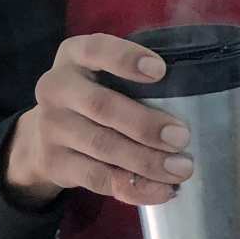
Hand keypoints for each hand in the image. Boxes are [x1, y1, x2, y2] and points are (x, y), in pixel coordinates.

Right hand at [2, 34, 192, 208]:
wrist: (43, 138)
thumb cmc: (94, 96)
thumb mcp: (105, 75)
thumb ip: (136, 80)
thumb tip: (196, 101)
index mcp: (73, 56)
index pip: (95, 49)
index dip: (126, 59)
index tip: (161, 71)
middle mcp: (56, 88)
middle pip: (102, 106)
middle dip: (146, 124)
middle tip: (182, 137)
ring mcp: (51, 127)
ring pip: (102, 146)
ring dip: (146, 160)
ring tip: (180, 169)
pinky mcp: (55, 163)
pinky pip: (98, 178)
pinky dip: (134, 187)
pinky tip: (161, 190)